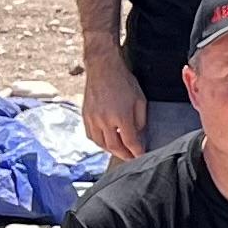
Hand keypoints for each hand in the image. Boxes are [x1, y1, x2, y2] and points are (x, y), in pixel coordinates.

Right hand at [81, 47, 145, 162]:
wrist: (103, 69)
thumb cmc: (124, 82)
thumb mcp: (140, 100)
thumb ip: (140, 120)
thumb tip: (138, 135)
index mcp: (121, 117)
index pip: (130, 142)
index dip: (137, 152)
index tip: (142, 156)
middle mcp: (104, 121)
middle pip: (114, 146)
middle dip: (124, 155)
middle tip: (132, 158)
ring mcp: (92, 119)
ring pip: (100, 143)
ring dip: (111, 151)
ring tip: (120, 152)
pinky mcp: (85, 116)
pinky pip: (91, 135)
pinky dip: (99, 143)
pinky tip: (106, 143)